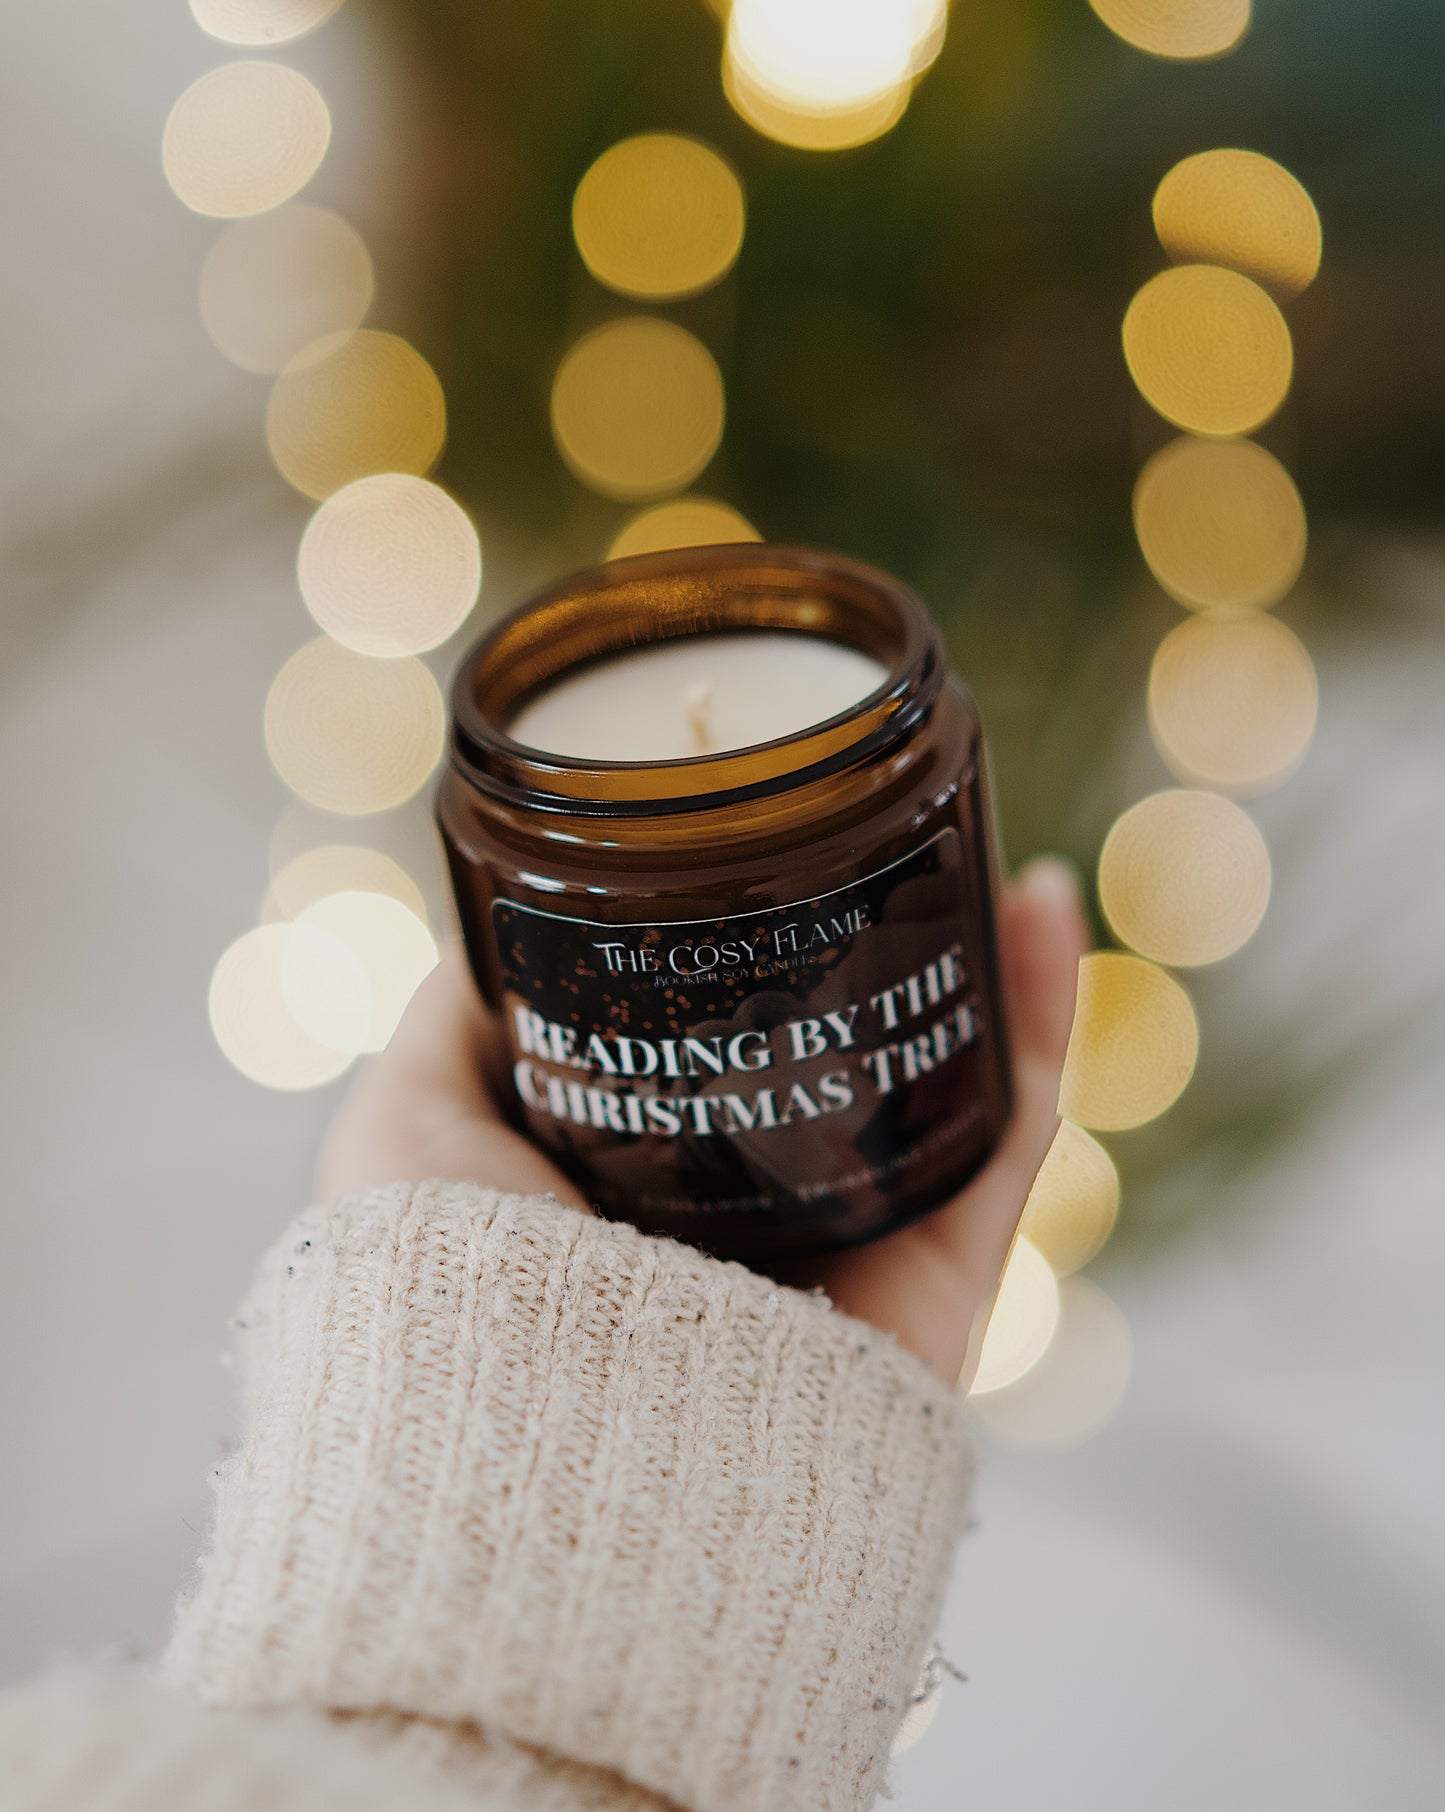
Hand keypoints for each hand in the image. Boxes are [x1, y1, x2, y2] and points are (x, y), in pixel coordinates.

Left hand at [317, 858, 1087, 1387]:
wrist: (539, 1475)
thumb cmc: (444, 1301)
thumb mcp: (403, 1129)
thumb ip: (451, 1025)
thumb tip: (490, 927)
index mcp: (634, 1176)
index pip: (714, 1040)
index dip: (748, 937)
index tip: (768, 835)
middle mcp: (747, 1209)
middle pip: (843, 1051)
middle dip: (876, 942)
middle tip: (890, 831)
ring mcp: (850, 1245)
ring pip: (940, 1082)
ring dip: (975, 959)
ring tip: (979, 839)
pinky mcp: (938, 1281)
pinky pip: (1007, 1133)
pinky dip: (1038, 1021)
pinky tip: (1034, 905)